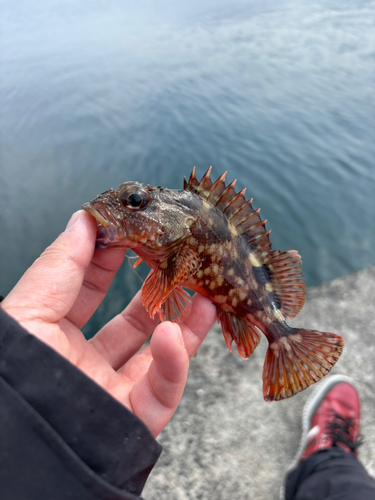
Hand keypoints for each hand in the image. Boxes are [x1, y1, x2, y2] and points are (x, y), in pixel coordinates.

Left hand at [2, 210, 215, 436]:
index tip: (132, 231)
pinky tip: (174, 335)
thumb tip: (83, 220)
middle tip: (178, 260)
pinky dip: (176, 362)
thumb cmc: (13, 378)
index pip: (90, 291)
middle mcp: (85, 363)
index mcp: (54, 336)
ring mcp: (112, 391)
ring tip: (204, 292)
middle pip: (132, 322)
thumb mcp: (28, 312)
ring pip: (161, 354)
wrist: (19, 448)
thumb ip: (59, 267)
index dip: (110, 260)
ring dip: (186, 323)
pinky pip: (165, 391)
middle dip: (158, 290)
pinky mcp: (134, 420)